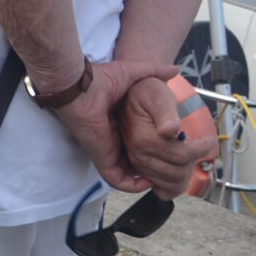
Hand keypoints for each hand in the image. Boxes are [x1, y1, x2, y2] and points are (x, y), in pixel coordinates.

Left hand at [49, 59, 178, 191]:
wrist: (79, 87)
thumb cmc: (102, 79)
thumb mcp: (134, 73)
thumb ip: (154, 71)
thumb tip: (176, 70)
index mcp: (123, 122)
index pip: (142, 141)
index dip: (158, 147)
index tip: (177, 148)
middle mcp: (116, 138)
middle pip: (137, 160)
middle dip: (156, 167)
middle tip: (175, 167)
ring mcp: (109, 149)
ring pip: (129, 173)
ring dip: (147, 178)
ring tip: (166, 178)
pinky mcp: (103, 157)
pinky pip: (117, 179)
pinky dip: (132, 185)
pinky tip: (148, 182)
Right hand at [117, 75, 217, 198]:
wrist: (130, 97)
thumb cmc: (147, 94)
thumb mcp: (158, 95)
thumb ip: (165, 112)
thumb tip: (169, 130)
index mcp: (143, 138)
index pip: (181, 156)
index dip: (201, 148)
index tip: (208, 139)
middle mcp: (138, 155)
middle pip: (178, 172)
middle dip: (193, 160)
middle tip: (196, 145)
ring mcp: (138, 164)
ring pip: (172, 183)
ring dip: (186, 172)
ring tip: (188, 155)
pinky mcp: (140, 169)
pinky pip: (161, 190)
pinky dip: (173, 187)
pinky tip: (179, 172)